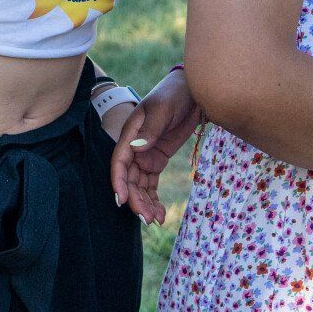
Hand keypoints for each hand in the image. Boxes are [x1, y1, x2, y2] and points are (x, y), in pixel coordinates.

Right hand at [109, 69, 203, 224]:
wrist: (194, 91)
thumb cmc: (174, 94)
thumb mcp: (163, 109)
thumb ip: (151, 130)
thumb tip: (137, 149)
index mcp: (131, 133)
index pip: (119, 161)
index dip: (119, 181)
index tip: (122, 200)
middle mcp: (135, 147)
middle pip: (129, 178)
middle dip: (135, 199)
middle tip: (147, 218)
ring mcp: (146, 155)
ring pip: (140, 185)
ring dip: (145, 203)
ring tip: (155, 220)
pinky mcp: (158, 159)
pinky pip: (152, 183)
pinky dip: (154, 198)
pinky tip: (160, 213)